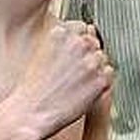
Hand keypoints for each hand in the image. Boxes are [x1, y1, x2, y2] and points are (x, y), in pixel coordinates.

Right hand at [13, 21, 112, 139]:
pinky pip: (108, 74)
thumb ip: (62, 42)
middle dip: (87, 55)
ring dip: (94, 69)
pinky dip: (100, 82)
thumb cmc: (32, 88)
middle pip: (94, 42)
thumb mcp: (41, 53)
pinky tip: (84, 90)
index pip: (82, 27)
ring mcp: (91, 61)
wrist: (31, 113)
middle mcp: (78, 43)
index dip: (78, 43)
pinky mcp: (100, 79)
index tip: (71, 55)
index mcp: (62, 33)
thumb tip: (82, 34)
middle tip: (73, 74)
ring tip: (76, 83)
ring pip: (102, 58)